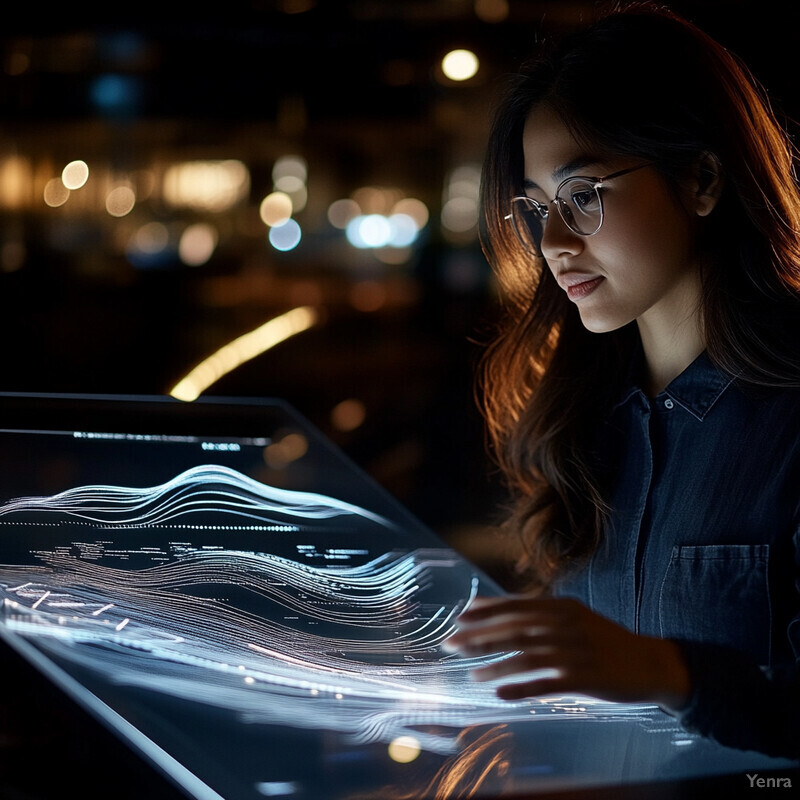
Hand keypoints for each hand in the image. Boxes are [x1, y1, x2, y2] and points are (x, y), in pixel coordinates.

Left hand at [445, 595, 689, 710]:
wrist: (651, 662)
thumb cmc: (603, 640)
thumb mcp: (574, 616)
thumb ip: (538, 611)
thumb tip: (496, 610)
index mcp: (562, 606)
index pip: (515, 606)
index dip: (485, 611)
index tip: (458, 617)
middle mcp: (567, 625)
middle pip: (514, 629)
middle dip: (479, 637)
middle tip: (451, 644)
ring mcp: (576, 652)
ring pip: (526, 657)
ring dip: (494, 666)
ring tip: (472, 675)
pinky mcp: (586, 679)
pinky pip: (547, 683)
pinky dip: (521, 688)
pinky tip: (500, 694)